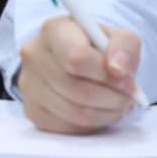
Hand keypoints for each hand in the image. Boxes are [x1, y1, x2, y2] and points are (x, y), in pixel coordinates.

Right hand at [18, 16, 144, 133]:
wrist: (75, 61)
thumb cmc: (97, 48)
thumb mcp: (119, 37)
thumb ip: (125, 46)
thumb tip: (119, 69)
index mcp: (54, 30)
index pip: (76, 58)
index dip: (106, 75)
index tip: (126, 80)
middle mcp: (34, 55)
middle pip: (77, 89)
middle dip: (111, 98)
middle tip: (128, 98)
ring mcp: (29, 84)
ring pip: (74, 112)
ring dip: (105, 113)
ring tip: (117, 105)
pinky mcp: (32, 110)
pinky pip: (67, 127)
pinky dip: (90, 124)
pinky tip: (99, 111)